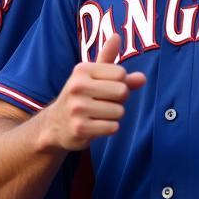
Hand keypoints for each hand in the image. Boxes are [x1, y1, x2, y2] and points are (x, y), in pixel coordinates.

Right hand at [43, 35, 145, 150]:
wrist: (56, 124)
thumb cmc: (81, 96)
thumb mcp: (93, 77)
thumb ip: (116, 70)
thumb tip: (143, 77)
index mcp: (82, 70)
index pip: (121, 73)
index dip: (121, 82)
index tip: (106, 87)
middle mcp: (77, 86)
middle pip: (123, 91)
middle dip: (119, 100)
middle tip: (104, 102)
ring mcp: (77, 108)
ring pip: (119, 111)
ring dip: (114, 115)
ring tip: (98, 114)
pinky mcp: (80, 128)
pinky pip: (113, 127)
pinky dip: (110, 127)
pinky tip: (96, 125)